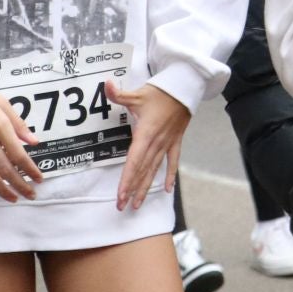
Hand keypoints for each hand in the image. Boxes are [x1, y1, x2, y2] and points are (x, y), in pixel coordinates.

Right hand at [0, 79, 42, 201]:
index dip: (30, 170)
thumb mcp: (4, 104)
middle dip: (19, 184)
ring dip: (1, 189)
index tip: (40, 179)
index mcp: (0, 126)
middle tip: (30, 194)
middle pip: (4, 169)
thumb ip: (19, 125)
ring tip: (12, 198)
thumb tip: (34, 142)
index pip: (18, 155)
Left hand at [108, 81, 190, 211]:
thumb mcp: (138, 93)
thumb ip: (119, 93)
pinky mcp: (175, 141)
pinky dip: (170, 176)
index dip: (127, 180)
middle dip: (132, 189)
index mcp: (146, 134)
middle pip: (142, 171)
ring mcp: (167, 143)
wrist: (186, 88)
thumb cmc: (162, 91)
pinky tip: (166, 190)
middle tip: (122, 207)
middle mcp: (156, 143)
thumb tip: (106, 84)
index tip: (121, 195)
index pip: (134, 161)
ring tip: (137, 204)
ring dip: (146, 187)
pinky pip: (172, 162)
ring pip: (154, 170)